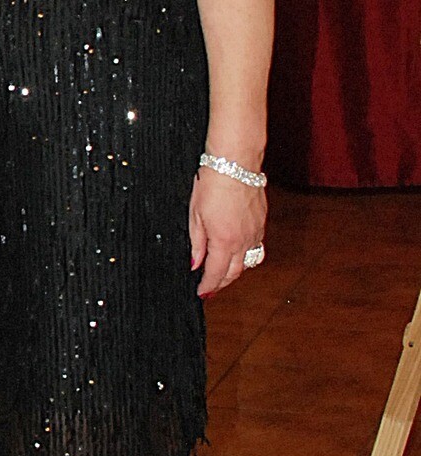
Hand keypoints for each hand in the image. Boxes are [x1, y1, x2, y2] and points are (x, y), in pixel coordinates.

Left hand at [189, 165, 266, 297]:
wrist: (235, 163)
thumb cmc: (212, 184)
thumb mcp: (195, 215)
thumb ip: (197, 243)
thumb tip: (195, 264)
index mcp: (224, 241)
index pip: (216, 274)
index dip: (208, 286)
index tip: (201, 293)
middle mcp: (243, 240)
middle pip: (234, 273)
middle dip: (221, 283)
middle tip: (210, 288)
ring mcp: (255, 231)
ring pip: (248, 261)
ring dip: (235, 270)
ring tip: (222, 273)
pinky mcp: (262, 222)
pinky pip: (255, 246)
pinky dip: (245, 254)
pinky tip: (235, 251)